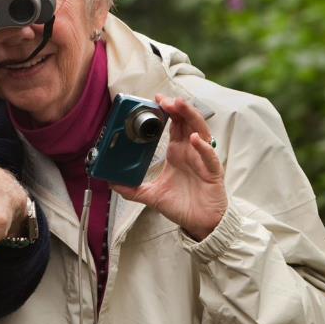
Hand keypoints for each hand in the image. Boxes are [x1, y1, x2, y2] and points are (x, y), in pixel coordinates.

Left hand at [112, 95, 226, 240]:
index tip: (155, 100)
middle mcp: (191, 152)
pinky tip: (194, 139)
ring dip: (191, 117)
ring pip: (200, 131)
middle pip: (187, 122)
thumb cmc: (182, 206)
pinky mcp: (213, 173)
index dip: (167, 111)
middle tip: (164, 99)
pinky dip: (203, 147)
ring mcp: (202, 160)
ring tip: (179, 105)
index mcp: (178, 153)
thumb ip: (132, 189)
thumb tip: (111, 183)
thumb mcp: (152, 195)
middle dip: (177, 108)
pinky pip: (210, 156)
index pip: (174, 125)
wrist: (201, 224)